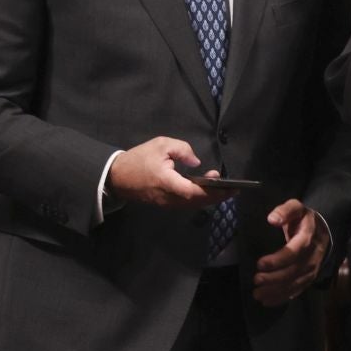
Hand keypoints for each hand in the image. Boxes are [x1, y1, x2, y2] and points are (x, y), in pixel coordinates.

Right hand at [107, 137, 243, 209]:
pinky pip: (185, 204)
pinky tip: (207, 191)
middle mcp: (168, 197)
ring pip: (192, 205)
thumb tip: (196, 162)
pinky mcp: (164, 203)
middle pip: (197, 202)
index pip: (195, 192)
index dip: (213, 192)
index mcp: (167, 182)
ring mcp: (166, 203)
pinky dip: (199, 199)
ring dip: (209, 199)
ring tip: (224, 189)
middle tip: (233, 189)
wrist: (117, 176)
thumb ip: (182, 150)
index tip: (228, 187)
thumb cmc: (139, 159)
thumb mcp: (161, 145)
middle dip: (217, 197)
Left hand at [252, 199, 327, 305]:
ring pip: (295, 283)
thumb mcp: (296, 209)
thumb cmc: (303, 220)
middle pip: (294, 270)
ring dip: (276, 291)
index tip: (260, 264)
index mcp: (308, 237)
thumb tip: (272, 219)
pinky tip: (267, 301)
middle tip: (256, 280)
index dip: (278, 259)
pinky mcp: (309, 278)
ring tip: (257, 294)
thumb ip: (285, 211)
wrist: (322, 232)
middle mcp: (312, 256)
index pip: (295, 251)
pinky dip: (282, 297)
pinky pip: (297, 290)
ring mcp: (312, 269)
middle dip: (274, 278)